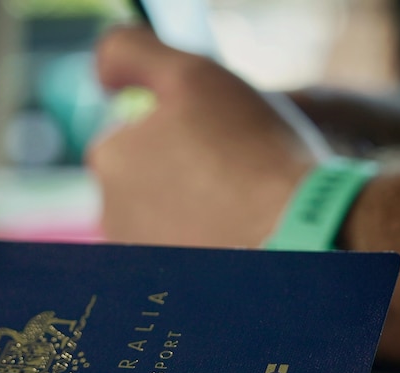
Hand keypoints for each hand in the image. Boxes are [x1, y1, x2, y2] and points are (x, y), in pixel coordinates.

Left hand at [86, 26, 315, 247]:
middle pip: (150, 181)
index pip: (140, 134)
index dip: (184, 132)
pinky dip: (202, 249)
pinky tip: (234, 244)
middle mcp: (109, 215)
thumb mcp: (191, 76)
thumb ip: (130, 54)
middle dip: (185, 176)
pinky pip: (181, 258)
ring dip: (194, 215)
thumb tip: (102, 73)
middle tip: (235, 177)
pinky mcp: (166, 291)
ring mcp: (138, 258)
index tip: (221, 144)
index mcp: (109, 158)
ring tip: (240, 213)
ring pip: (165, 222)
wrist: (297, 238)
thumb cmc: (251, 154)